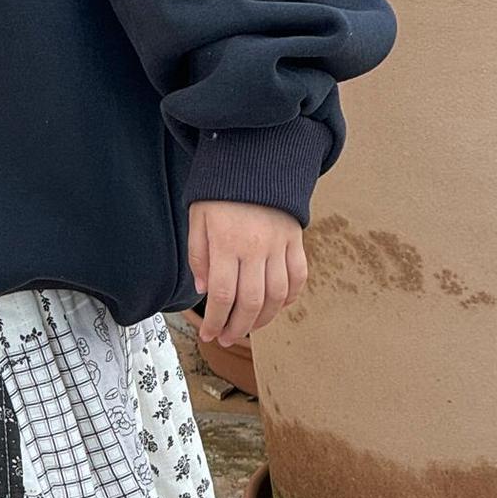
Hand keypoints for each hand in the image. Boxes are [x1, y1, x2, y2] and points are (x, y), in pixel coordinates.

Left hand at [188, 200, 306, 346]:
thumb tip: (205, 290)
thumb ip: (199, 257)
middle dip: (238, 327)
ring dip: (264, 319)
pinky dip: (290, 297)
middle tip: (227, 338)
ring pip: (278, 295)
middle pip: (252, 301)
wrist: (256, 160)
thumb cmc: (221, 191)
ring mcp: (279, 244)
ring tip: (249, 328)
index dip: (216, 321)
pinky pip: (299, 276)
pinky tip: (276, 306)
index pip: (224, 295)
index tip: (209, 335)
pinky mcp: (296, 239)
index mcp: (227, 243)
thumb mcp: (198, 220)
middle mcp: (256, 247)